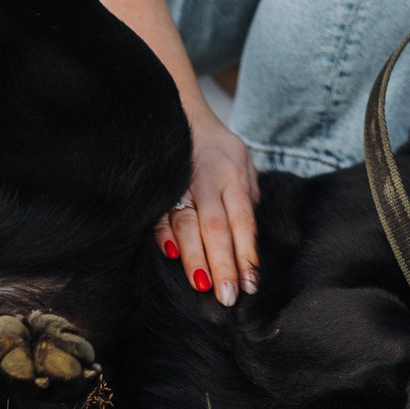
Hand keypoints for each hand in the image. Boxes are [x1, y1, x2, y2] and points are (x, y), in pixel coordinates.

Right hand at [153, 101, 259, 304]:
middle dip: (222, 264)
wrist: (181, 113)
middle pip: (216, 228)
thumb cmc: (218, 146)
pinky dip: (163, 234)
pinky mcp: (159, 188)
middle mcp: (207, 182)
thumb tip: (250, 236)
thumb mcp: (244, 162)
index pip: (243, 221)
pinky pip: (159, 214)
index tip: (251, 283)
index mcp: (232, 176)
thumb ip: (248, 197)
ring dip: (194, 257)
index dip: (246, 253)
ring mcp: (180, 184)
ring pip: (186, 224)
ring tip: (201, 285)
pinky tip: (169, 255)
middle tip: (228, 296)